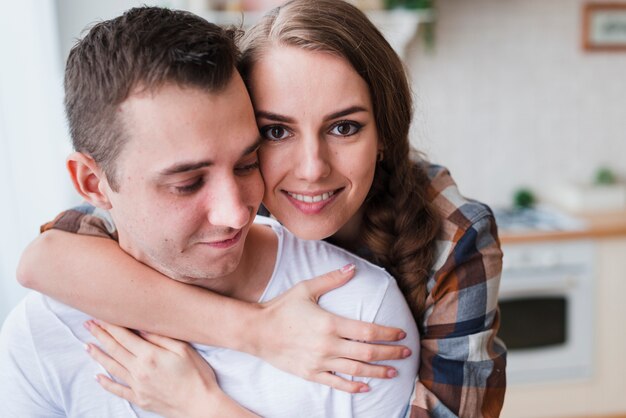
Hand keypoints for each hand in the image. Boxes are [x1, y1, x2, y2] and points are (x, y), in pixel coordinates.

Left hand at [84, 320, 255, 417]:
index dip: (110, 326)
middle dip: (100, 335)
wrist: (200, 405)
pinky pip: (118, 390)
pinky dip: (106, 383)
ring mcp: (137, 386)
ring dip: (98, 355)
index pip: (124, 336)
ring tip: (86, 345)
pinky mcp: (140, 398)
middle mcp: (139, 370)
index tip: (99, 317)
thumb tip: (142, 328)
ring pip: (112, 368)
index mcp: (150, 355)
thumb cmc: (197, 375)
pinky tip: (97, 377)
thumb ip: (160, 338)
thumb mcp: (184, 349)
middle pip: (115, 349)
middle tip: (87, 325)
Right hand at [253, 264, 411, 393]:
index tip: (401, 333)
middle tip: (406, 353)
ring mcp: (320, 362)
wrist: (256, 331)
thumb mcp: (306, 288)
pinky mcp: (311, 374)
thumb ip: (332, 279)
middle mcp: (328, 345)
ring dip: (378, 371)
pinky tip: (366, 386)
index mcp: (330, 323)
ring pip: (356, 370)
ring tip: (394, 372)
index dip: (387, 333)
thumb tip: (353, 267)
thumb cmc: (281, 308)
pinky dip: (354, 387)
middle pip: (367, 352)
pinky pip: (337, 383)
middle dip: (390, 353)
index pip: (367, 330)